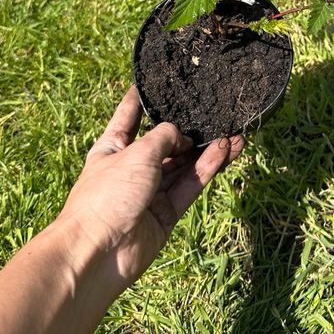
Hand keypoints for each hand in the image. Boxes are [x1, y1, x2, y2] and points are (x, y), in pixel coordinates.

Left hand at [58, 86, 244, 287]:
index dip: (139, 99)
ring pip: (184, 165)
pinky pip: (190, 185)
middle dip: (189, 131)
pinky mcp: (166, 214)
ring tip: (235, 134)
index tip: (150, 81)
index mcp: (113, 147)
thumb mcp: (137, 153)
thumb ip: (165, 136)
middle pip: (165, 143)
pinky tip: (226, 151)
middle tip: (215, 114)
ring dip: (207, 150)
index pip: (129, 116)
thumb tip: (184, 137)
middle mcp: (132, 167)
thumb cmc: (108, 194)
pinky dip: (208, 168)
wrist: (99, 252)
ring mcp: (150, 192)